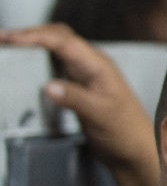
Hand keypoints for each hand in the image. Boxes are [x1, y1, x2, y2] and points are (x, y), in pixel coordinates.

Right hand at [0, 24, 159, 185]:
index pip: (63, 40)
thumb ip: (76, 99)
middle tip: (2, 38)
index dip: (34, 36)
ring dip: (31, 44)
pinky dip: (36, 60)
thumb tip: (49, 85)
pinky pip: (53, 65)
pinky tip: (23, 65)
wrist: (134, 151)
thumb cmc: (126, 133)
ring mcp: (84, 74)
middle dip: (29, 34)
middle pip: (57, 37)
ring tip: (7, 47)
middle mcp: (91, 64)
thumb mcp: (101, 115)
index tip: (10, 39)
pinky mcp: (77, 86)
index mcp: (99, 65)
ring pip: (54, 49)